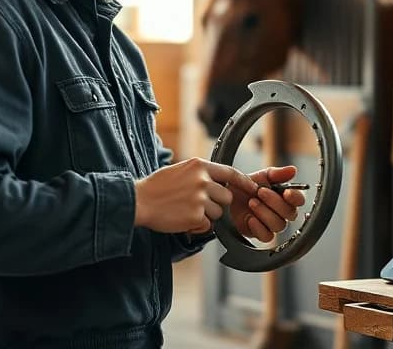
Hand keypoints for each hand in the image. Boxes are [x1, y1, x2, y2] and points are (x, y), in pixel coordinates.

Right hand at [132, 157, 258, 233]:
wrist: (139, 201)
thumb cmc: (155, 187)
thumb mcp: (179, 170)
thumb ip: (199, 174)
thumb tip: (217, 181)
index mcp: (199, 165)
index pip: (230, 173)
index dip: (244, 182)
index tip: (254, 188)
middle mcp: (202, 180)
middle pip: (226, 197)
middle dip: (217, 204)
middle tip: (198, 205)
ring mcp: (200, 198)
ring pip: (218, 213)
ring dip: (206, 216)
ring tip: (186, 211)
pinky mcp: (195, 215)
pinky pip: (207, 225)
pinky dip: (197, 226)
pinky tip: (182, 219)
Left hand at [229, 165, 307, 242]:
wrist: (227, 197)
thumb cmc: (246, 187)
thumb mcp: (260, 176)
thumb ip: (277, 173)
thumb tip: (292, 170)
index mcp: (284, 197)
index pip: (298, 200)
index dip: (295, 198)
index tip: (286, 192)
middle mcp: (281, 212)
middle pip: (290, 213)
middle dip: (275, 202)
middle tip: (260, 192)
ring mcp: (271, 224)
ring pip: (279, 225)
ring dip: (265, 213)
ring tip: (252, 202)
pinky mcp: (261, 234)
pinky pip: (267, 236)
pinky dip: (258, 227)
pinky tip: (250, 218)